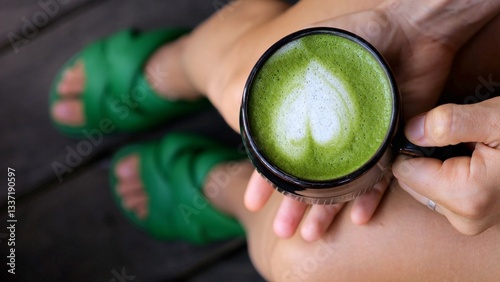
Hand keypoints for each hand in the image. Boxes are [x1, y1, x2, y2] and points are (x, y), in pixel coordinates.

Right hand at [244, 0, 499, 240]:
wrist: (411, 28)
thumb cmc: (360, 34)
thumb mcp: (312, 51)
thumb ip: (283, 79)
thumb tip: (246, 102)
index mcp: (309, 112)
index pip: (282, 151)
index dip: (266, 177)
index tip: (253, 202)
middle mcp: (333, 130)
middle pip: (310, 175)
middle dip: (294, 205)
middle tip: (282, 231)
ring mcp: (361, 139)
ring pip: (340, 182)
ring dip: (325, 210)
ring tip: (309, 235)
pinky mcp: (392, 141)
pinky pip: (381, 175)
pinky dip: (369, 196)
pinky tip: (357, 217)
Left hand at [393, 97, 499, 234]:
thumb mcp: (496, 118)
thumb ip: (449, 122)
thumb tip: (410, 130)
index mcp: (465, 197)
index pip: (404, 170)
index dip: (410, 143)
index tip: (431, 128)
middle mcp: (464, 218)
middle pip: (412, 180)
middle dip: (424, 155)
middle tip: (456, 138)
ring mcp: (470, 221)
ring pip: (425, 186)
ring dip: (437, 164)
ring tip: (469, 148)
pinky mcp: (474, 217)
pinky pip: (442, 192)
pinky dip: (448, 173)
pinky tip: (471, 159)